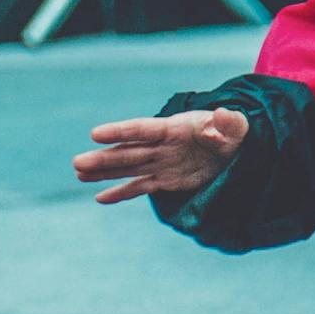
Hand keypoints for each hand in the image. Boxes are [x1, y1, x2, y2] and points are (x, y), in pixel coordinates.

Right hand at [73, 107, 249, 205]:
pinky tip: (100, 198)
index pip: (142, 130)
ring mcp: (162, 163)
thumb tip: (221, 115)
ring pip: (127, 168)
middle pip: (128, 152)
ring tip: (79, 173)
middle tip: (77, 162)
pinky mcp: (166, 180)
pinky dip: (121, 193)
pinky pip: (139, 187)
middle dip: (103, 158)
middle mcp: (162, 146)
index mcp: (174, 128)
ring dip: (104, 172)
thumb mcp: (237, 126)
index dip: (119, 132)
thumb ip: (228, 122)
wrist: (237, 149)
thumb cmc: (235, 133)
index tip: (95, 134)